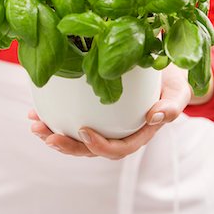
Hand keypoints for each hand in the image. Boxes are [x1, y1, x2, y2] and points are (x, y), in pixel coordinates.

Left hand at [28, 64, 191, 158]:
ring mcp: (105, 123)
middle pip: (91, 148)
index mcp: (138, 132)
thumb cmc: (171, 80)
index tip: (83, 131)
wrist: (161, 65)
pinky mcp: (94, 110)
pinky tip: (38, 109)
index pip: (119, 148)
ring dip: (55, 134)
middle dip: (68, 146)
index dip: (100, 146)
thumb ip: (171, 106)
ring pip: (78, 136)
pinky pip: (73, 118)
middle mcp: (119, 131)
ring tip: (35, 125)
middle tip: (47, 135)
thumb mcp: (178, 90)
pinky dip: (55, 116)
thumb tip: (154, 117)